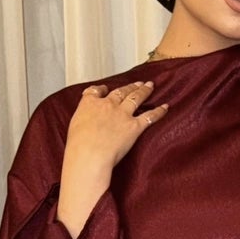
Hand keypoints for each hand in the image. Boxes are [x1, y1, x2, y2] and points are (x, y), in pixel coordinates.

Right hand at [56, 77, 168, 238]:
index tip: (105, 89)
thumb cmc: (77, 147)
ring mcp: (122, 114)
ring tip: (150, 86)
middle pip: (120, 91)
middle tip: (137, 83)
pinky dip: (159, 111)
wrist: (89, 155)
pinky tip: (166, 106)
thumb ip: (83, 121)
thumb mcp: (74, 128)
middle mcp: (107, 105)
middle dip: (129, 87)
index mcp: (89, 104)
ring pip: (135, 97)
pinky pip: (150, 116)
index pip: (96, 91)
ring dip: (144, 91)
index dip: (102, 89)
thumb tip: (85, 125)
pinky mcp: (134, 126)